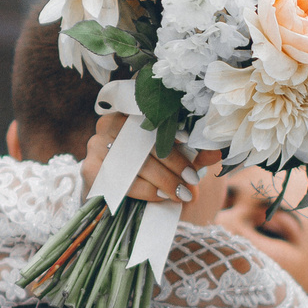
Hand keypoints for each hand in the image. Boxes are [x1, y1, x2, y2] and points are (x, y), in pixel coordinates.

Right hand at [83, 112, 223, 217]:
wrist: (119, 191)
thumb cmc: (150, 167)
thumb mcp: (174, 158)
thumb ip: (194, 154)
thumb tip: (217, 153)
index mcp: (130, 111)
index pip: (152, 115)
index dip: (173, 131)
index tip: (192, 148)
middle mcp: (109, 122)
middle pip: (145, 141)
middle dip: (174, 164)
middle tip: (194, 180)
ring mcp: (96, 145)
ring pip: (135, 162)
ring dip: (164, 180)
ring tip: (184, 194)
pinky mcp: (89, 168)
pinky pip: (122, 180)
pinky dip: (145, 191)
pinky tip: (162, 197)